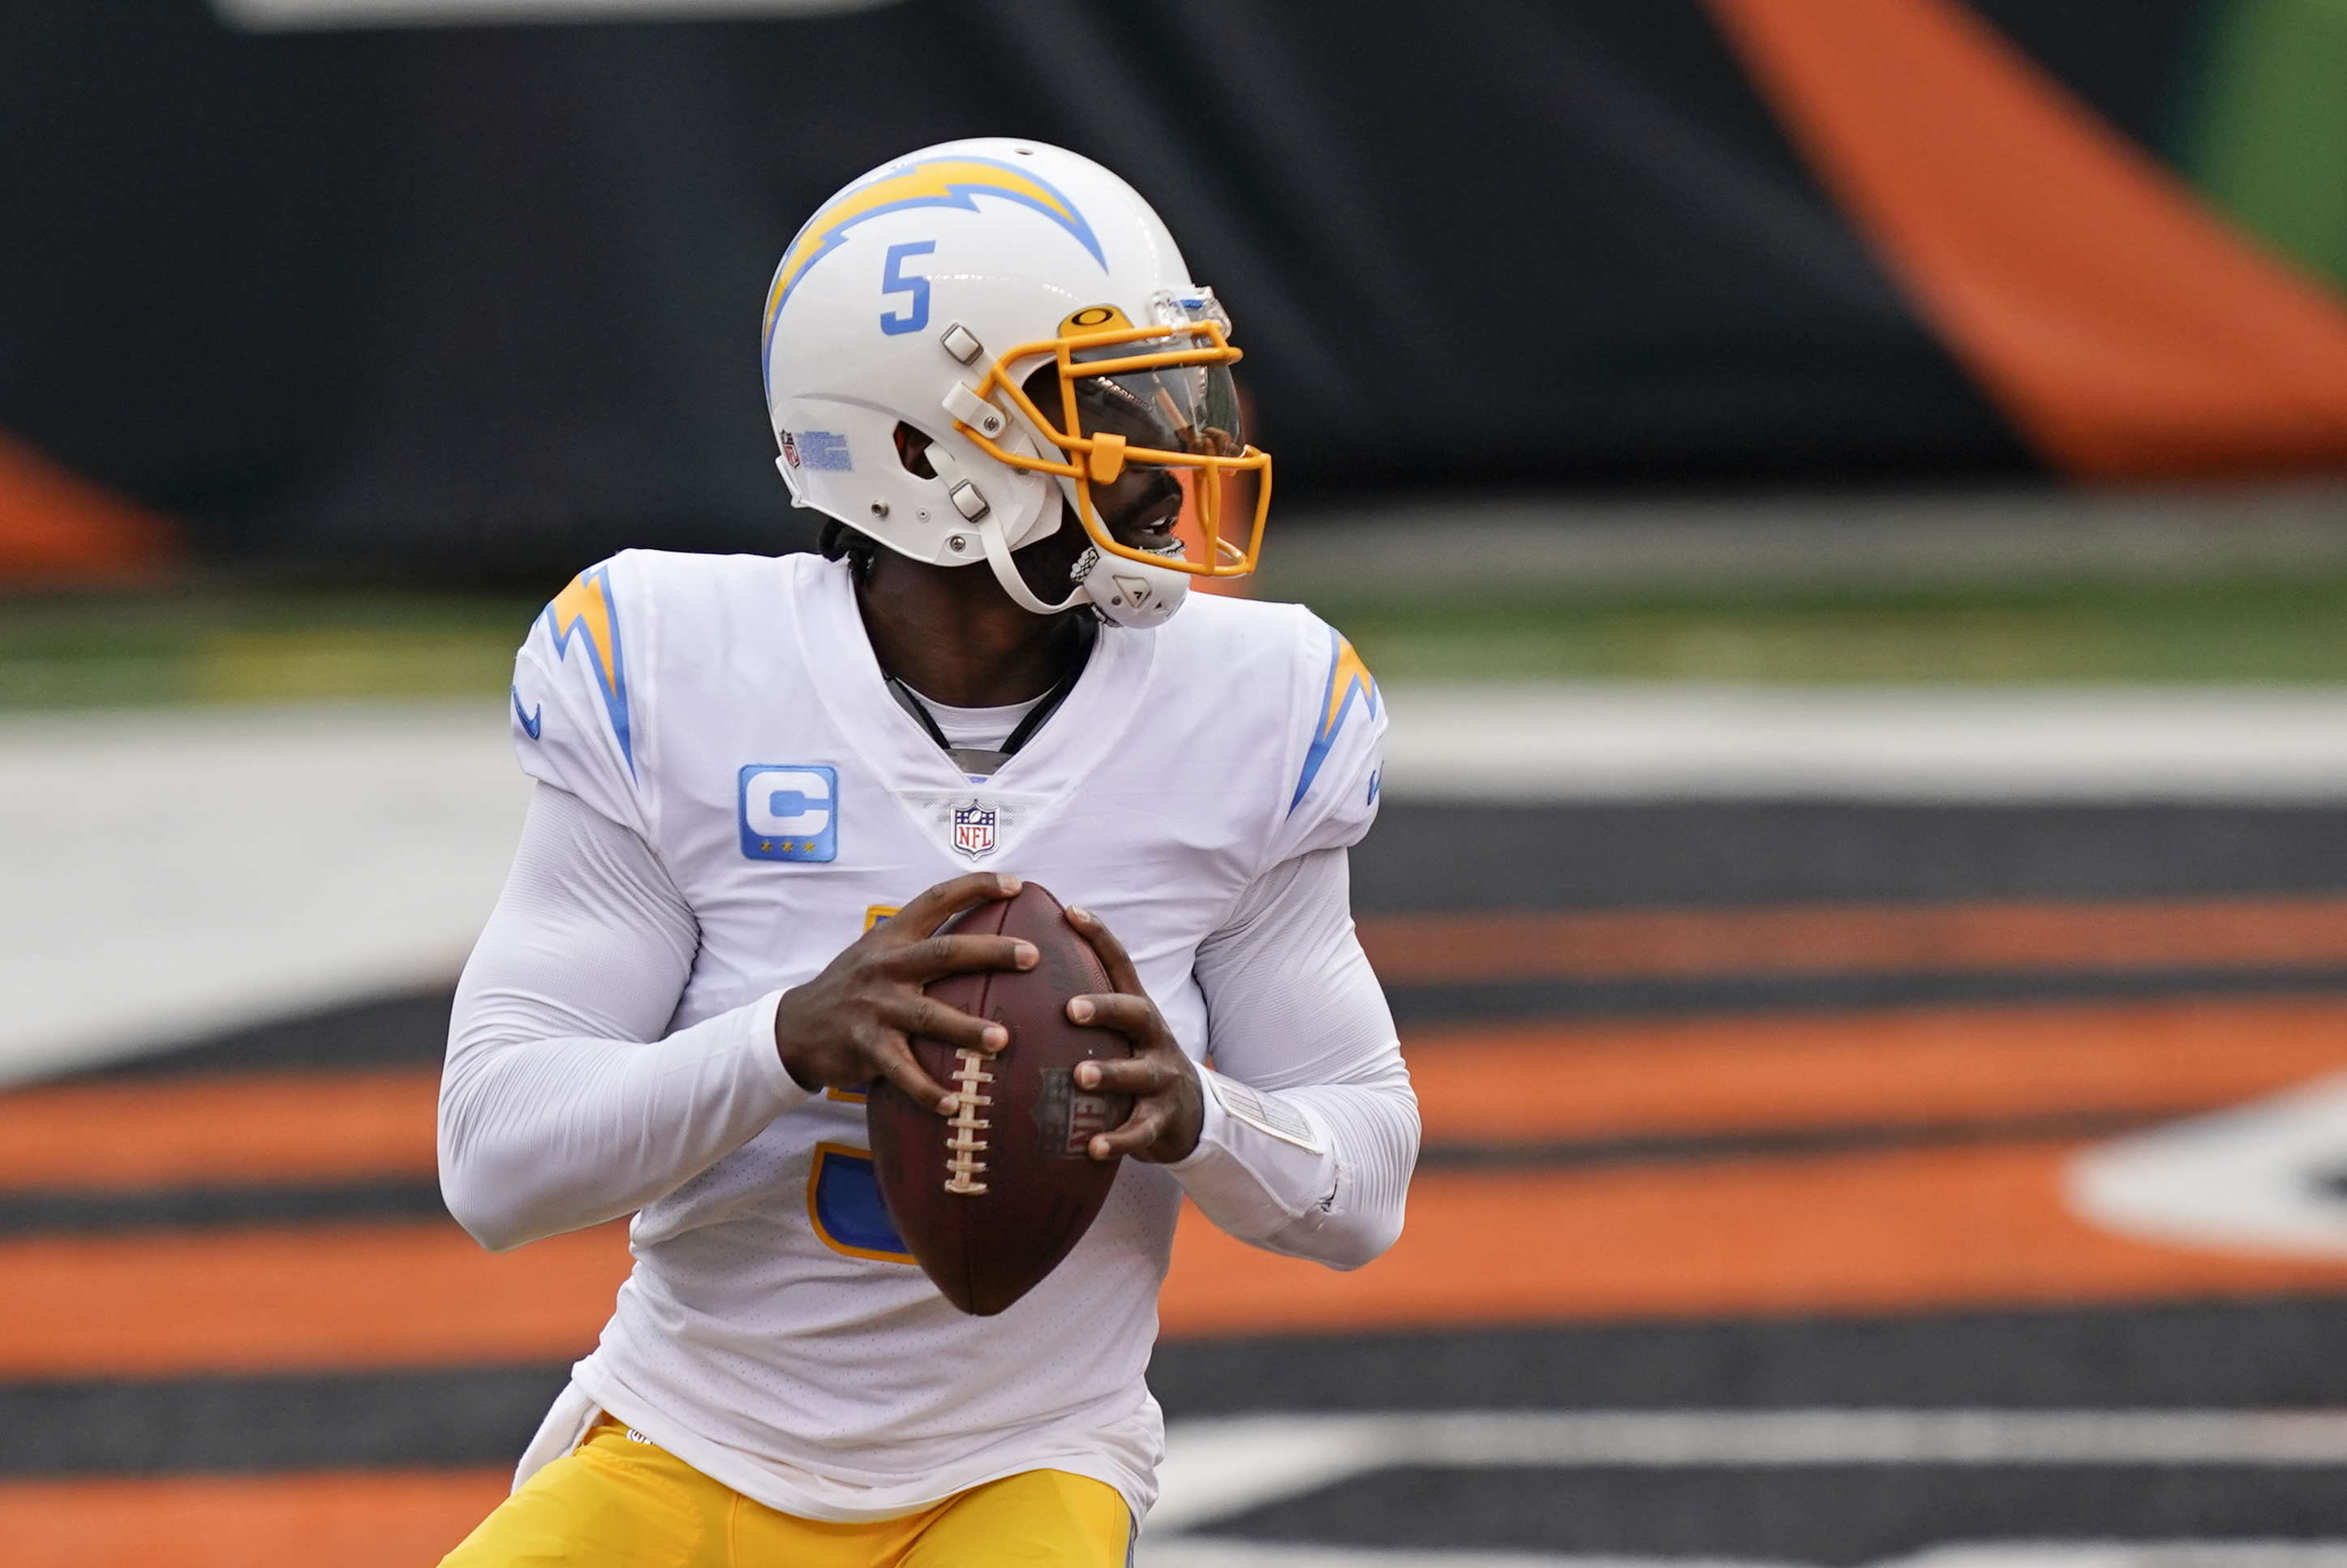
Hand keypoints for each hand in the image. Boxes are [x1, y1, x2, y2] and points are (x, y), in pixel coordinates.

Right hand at [774, 872, 1034, 1113]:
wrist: (795, 1027)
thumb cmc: (853, 987)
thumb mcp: (878, 952)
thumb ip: (921, 944)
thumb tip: (984, 939)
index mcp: (893, 938)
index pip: (937, 899)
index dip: (976, 887)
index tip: (1017, 885)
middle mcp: (887, 966)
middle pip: (946, 953)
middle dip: (991, 952)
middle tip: (1031, 956)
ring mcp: (876, 1007)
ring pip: (928, 1016)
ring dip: (966, 1029)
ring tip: (1001, 1040)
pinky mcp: (867, 1046)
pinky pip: (903, 1072)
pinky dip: (928, 1090)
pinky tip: (955, 1104)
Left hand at [1063, 905, 1203, 1163]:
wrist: (1189, 1117)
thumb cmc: (1134, 1064)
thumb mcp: (1117, 1032)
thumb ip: (1082, 1007)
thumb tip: (1013, 977)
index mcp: (1137, 1012)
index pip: (1121, 965)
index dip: (1099, 937)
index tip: (1070, 911)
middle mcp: (1154, 1039)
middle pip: (1136, 1013)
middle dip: (1105, 1008)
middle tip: (1070, 1008)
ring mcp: (1161, 1079)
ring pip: (1138, 1073)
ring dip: (1110, 1073)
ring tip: (1080, 1076)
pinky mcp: (1163, 1120)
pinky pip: (1141, 1131)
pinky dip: (1119, 1139)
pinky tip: (1094, 1147)